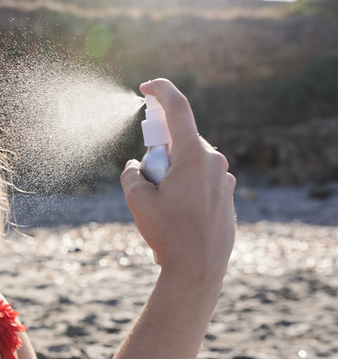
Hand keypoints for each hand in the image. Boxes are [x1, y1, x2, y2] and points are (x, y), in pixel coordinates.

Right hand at [121, 79, 235, 282]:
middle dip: (159, 153)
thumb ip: (131, 174)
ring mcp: (225, 181)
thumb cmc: (169, 234)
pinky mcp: (227, 198)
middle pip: (180, 142)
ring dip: (172, 174)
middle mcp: (215, 163)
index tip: (146, 87)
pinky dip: (185, 189)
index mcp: (194, 156)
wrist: (198, 271)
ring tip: (163, 208)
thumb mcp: (138, 201)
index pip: (179, 109)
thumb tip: (136, 166)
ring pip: (191, 164)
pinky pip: (202, 183)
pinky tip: (178, 218)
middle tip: (147, 179)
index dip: (161, 91)